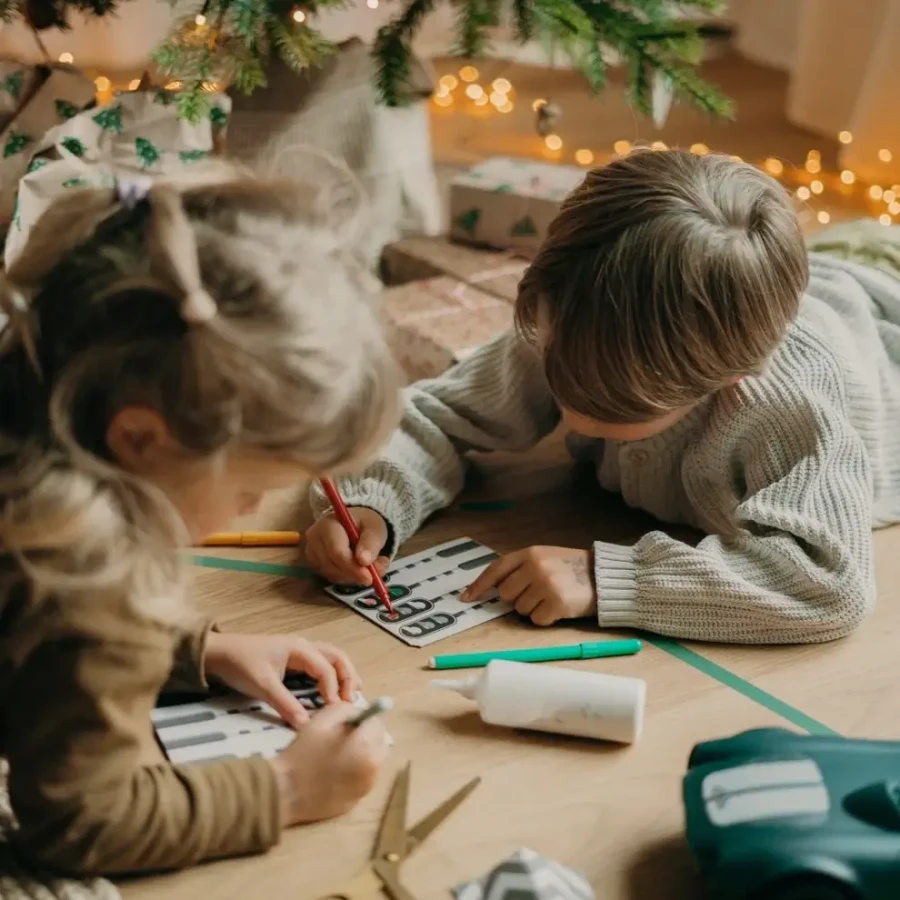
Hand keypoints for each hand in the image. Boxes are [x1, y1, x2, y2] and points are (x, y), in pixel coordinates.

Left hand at [204, 632, 360, 727]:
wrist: (218, 653)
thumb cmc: (241, 664)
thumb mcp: (263, 686)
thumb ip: (286, 705)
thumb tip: (307, 726)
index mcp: (300, 649)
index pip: (326, 669)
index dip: (333, 690)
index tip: (334, 711)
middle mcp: (304, 647)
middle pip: (337, 657)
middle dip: (348, 677)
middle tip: (352, 701)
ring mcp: (299, 651)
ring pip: (331, 659)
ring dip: (343, 674)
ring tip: (351, 693)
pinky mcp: (293, 658)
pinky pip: (320, 664)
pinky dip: (331, 675)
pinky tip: (331, 689)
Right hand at [270, 702, 388, 825]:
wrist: (286, 791)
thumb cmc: (304, 751)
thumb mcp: (323, 718)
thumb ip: (348, 710)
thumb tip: (360, 715)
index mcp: (367, 745)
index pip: (377, 724)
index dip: (364, 719)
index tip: (350, 722)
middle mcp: (374, 768)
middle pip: (380, 744)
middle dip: (367, 737)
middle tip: (346, 737)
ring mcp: (366, 788)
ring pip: (372, 763)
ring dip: (363, 755)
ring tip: (339, 755)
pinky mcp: (357, 802)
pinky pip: (362, 780)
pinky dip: (354, 774)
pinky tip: (335, 773)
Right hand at [304, 507, 389, 584]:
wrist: (354, 524)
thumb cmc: (364, 524)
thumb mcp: (374, 528)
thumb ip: (371, 542)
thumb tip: (364, 561)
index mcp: (328, 525)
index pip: (336, 551)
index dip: (352, 567)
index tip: (369, 578)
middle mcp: (314, 539)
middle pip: (332, 565)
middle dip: (355, 574)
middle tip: (374, 576)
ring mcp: (312, 553)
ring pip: (333, 574)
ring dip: (353, 577)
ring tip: (370, 567)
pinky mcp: (314, 564)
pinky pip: (331, 578)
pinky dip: (347, 578)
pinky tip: (357, 568)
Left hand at [461, 546, 595, 625]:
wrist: (604, 577)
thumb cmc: (571, 569)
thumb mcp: (545, 558)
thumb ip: (520, 568)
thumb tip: (493, 589)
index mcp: (530, 553)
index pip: (496, 569)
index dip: (479, 585)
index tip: (466, 598)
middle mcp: (535, 567)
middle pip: (506, 594)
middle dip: (518, 597)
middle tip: (539, 592)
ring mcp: (545, 585)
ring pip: (520, 609)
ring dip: (533, 608)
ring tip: (552, 597)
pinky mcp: (556, 604)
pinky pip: (536, 620)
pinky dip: (546, 618)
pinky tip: (559, 608)